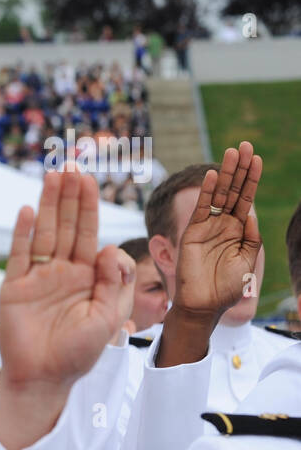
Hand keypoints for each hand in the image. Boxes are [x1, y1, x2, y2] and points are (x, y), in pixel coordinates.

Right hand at [0, 170, 132, 449]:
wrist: (44, 378)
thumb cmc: (79, 353)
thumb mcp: (110, 317)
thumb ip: (114, 282)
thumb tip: (107, 246)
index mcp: (87, 277)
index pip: (89, 233)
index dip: (89, 206)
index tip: (89, 179)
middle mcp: (62, 272)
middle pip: (67, 225)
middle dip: (69, 195)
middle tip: (70, 165)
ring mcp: (37, 278)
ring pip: (45, 233)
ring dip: (49, 204)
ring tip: (51, 175)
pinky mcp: (15, 288)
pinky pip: (20, 255)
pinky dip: (23, 233)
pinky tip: (28, 211)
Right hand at [171, 141, 261, 319]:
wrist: (204, 304)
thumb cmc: (227, 287)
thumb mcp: (247, 261)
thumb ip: (250, 238)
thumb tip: (250, 213)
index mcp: (238, 230)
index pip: (245, 198)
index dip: (251, 179)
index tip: (257, 158)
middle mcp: (222, 224)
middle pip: (233, 190)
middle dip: (239, 168)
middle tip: (245, 145)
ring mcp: (207, 227)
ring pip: (218, 194)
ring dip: (226, 173)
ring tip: (232, 151)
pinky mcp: (193, 233)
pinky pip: (201, 209)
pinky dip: (207, 192)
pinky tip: (214, 176)